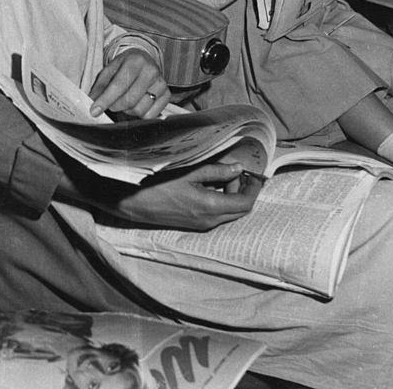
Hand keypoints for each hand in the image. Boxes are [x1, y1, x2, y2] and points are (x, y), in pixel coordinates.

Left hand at [89, 48, 168, 118]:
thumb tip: (92, 103)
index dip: (105, 100)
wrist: (143, 60)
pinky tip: (137, 104)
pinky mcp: (166, 95)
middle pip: (129, 100)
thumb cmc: (124, 67)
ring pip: (140, 110)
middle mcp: (151, 71)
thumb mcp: (109, 70)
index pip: (119, 85)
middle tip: (111, 104)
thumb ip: (100, 86)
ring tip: (126, 100)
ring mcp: (161, 83)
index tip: (94, 111)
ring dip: (128, 110)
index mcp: (135, 61)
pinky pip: (150, 115)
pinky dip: (140, 114)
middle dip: (115, 106)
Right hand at [104, 159, 262, 229]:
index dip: (254, 189)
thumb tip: (239, 168)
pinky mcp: (195, 224)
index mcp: (211, 206)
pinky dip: (222, 200)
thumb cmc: (161, 184)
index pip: (245, 203)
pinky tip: (213, 185)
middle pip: (240, 210)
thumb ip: (217, 171)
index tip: (256, 174)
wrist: (136, 204)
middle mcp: (210, 220)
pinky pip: (217, 214)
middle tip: (243, 172)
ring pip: (229, 212)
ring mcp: (202, 224)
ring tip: (226, 175)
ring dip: (233, 195)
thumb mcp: (191, 172)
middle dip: (245, 191)